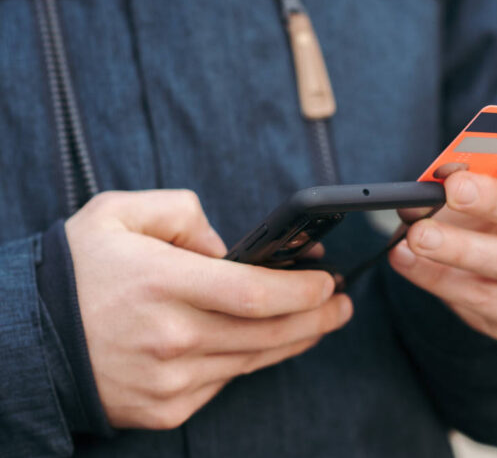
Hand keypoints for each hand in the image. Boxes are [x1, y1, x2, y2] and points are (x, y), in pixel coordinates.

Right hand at [65, 190, 351, 428]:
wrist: (29, 339)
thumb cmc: (76, 272)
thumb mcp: (118, 213)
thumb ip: (181, 213)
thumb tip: (225, 247)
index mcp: (161, 283)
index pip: (253, 292)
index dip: (300, 290)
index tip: (327, 281)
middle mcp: (170, 337)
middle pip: (266, 333)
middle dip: (316, 318)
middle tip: (342, 305)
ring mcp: (169, 379)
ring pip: (252, 361)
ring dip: (294, 340)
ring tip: (321, 321)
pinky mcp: (166, 406)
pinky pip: (224, 381)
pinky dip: (251, 360)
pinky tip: (267, 342)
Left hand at [389, 139, 496, 340]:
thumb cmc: (494, 209)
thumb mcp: (485, 184)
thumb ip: (466, 176)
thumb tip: (426, 187)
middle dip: (495, 201)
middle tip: (454, 189)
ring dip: (458, 248)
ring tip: (417, 234)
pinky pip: (485, 300)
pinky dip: (438, 278)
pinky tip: (405, 260)